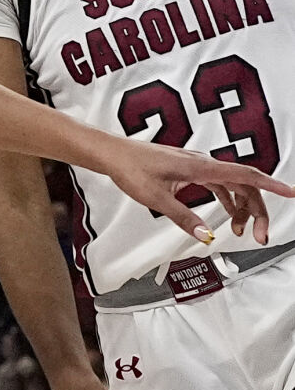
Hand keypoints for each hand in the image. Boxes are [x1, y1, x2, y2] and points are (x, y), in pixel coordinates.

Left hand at [98, 136, 293, 243]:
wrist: (112, 154)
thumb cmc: (130, 168)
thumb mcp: (156, 198)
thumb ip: (182, 217)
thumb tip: (205, 235)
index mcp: (200, 167)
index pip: (245, 175)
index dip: (271, 185)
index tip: (291, 193)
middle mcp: (202, 163)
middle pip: (244, 184)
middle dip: (256, 210)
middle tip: (258, 235)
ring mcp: (196, 165)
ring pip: (232, 185)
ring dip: (242, 207)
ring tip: (242, 231)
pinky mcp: (188, 170)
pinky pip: (218, 184)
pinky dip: (227, 199)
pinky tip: (228, 214)